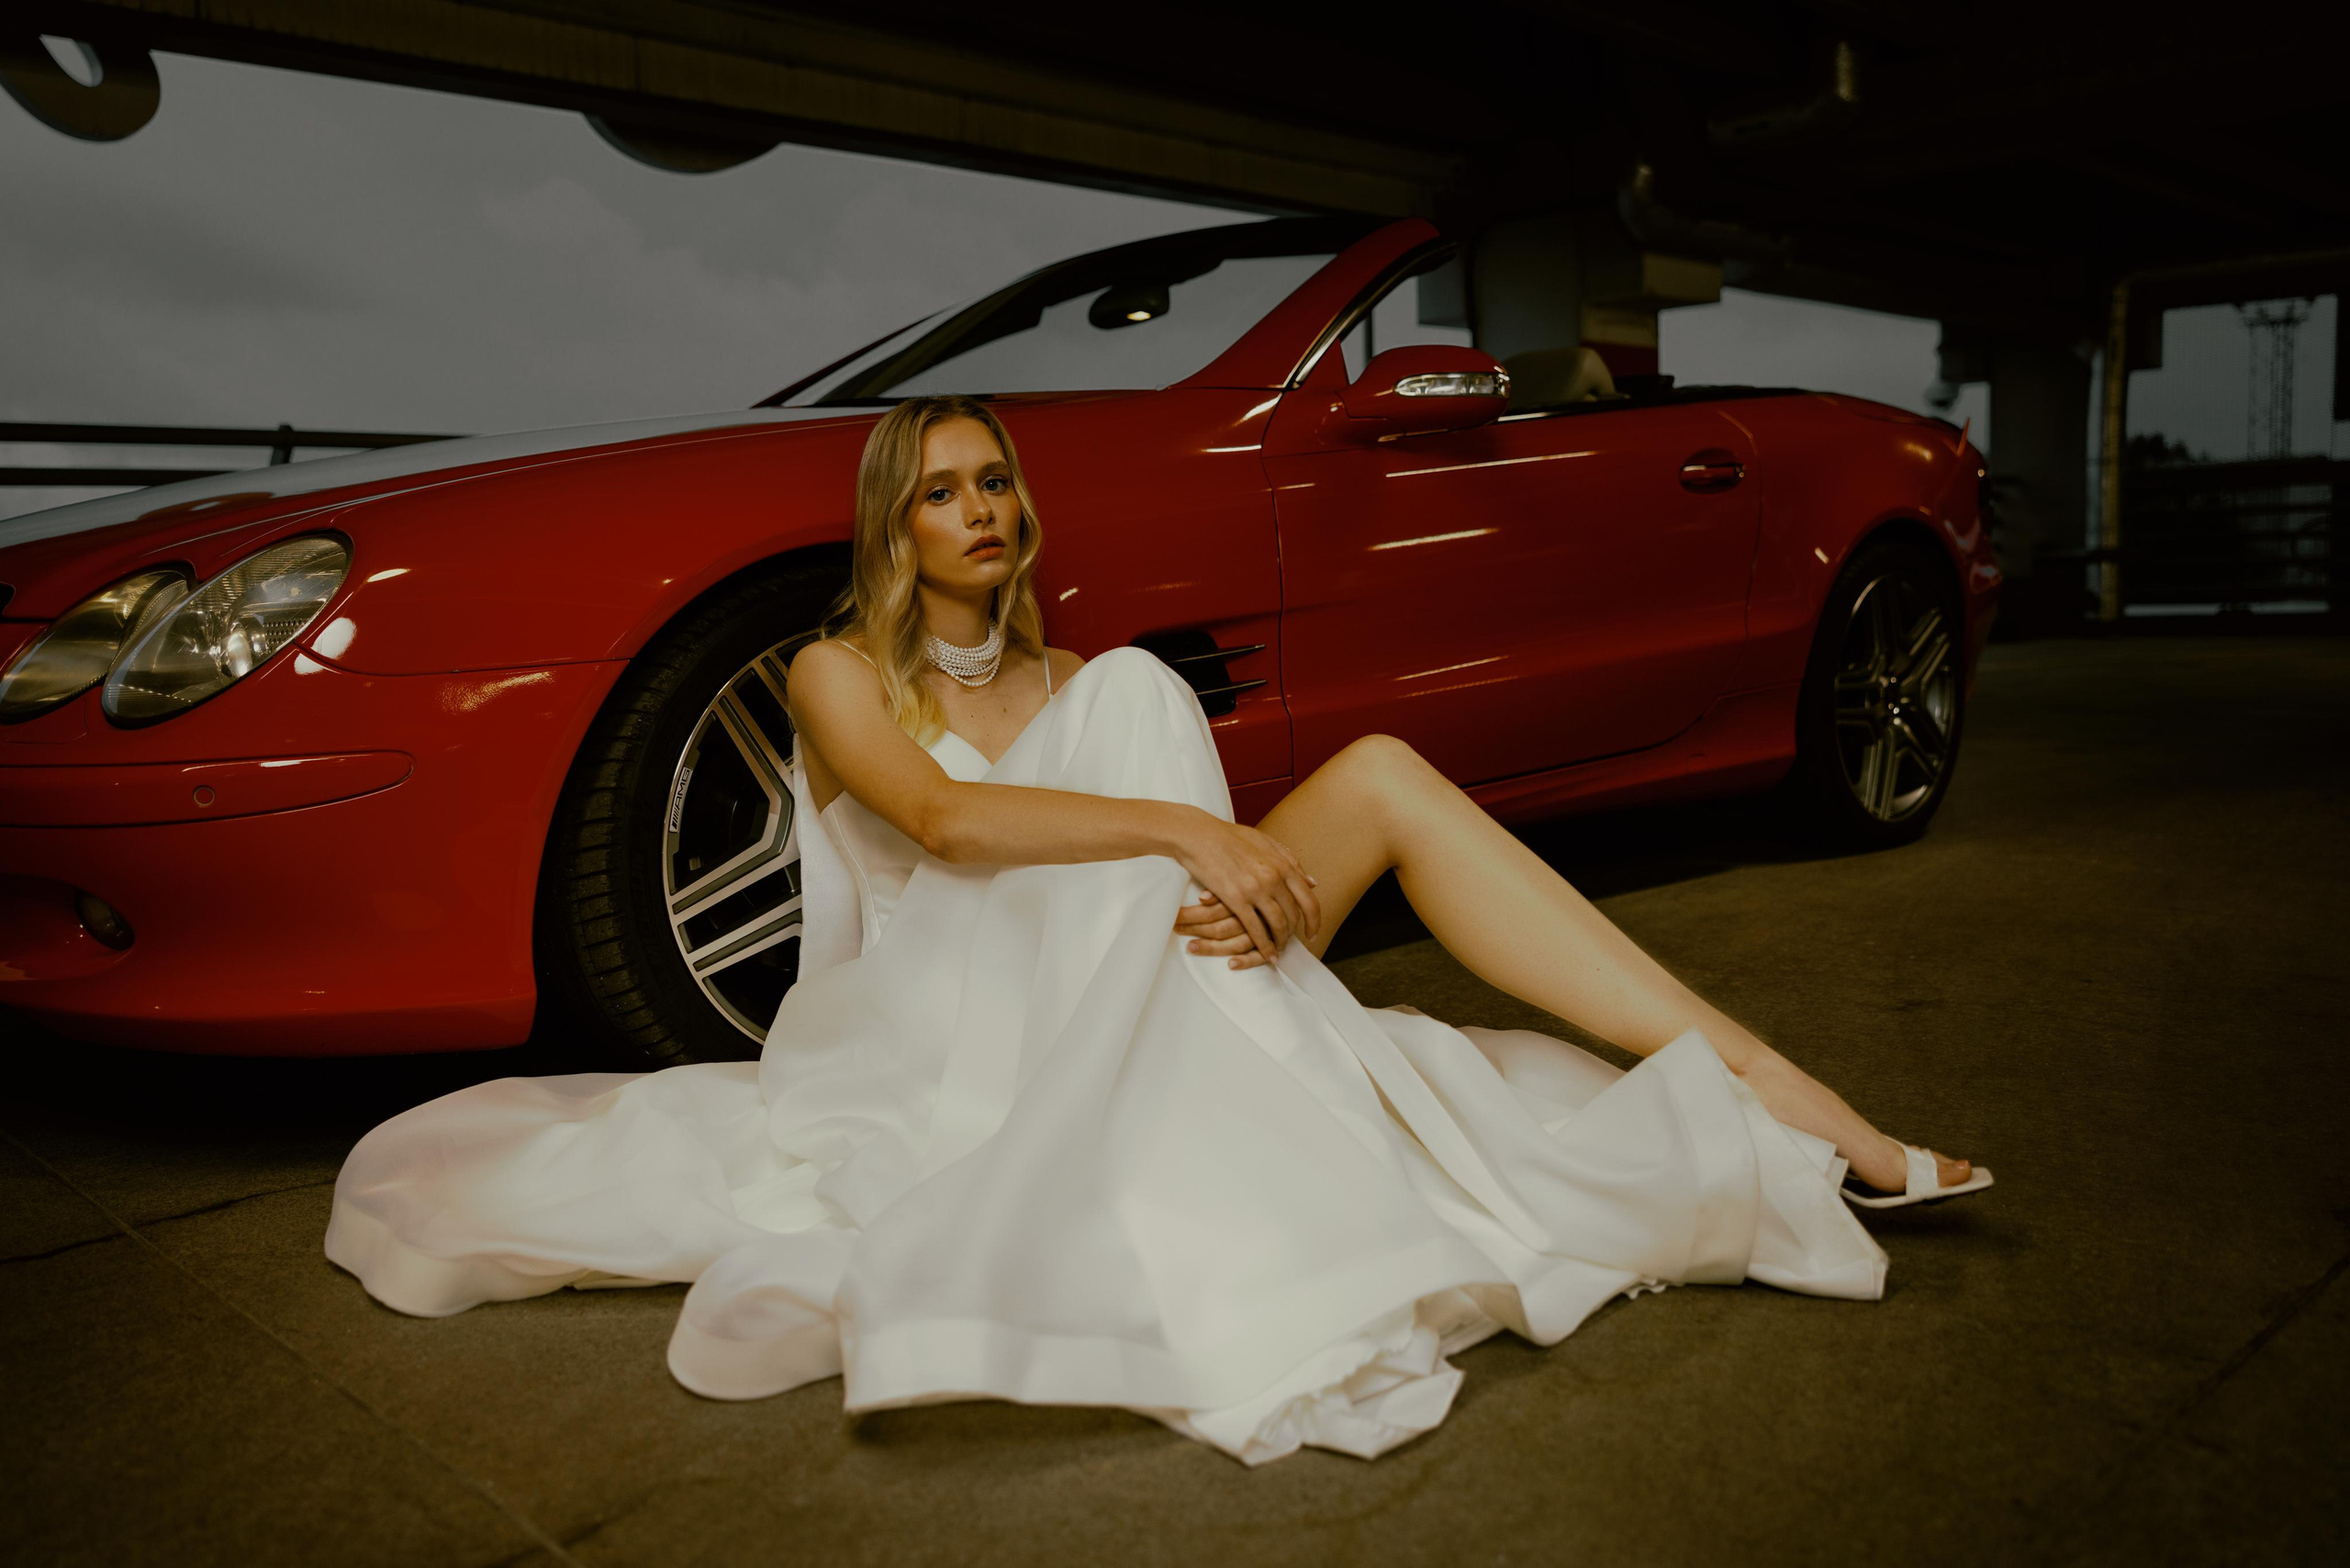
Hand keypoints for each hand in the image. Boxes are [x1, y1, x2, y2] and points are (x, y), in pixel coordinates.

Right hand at [1169, 815, 1319, 968]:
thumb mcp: (1266, 843)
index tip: (1312, 932)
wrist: (1199, 836)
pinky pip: (1255, 929)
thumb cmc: (1230, 837)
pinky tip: (1266, 954)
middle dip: (1294, 933)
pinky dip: (1264, 945)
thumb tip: (1312, 882)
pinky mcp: (1236, 899)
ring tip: (1278, 951)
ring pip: (1278, 924)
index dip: (1314, 920)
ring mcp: (1256, 889)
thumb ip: (1290, 861)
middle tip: (1291, 942)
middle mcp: (1274, 878)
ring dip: (1280, 941)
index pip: (1309, 900)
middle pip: (1294, 915)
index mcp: (1283, 864)